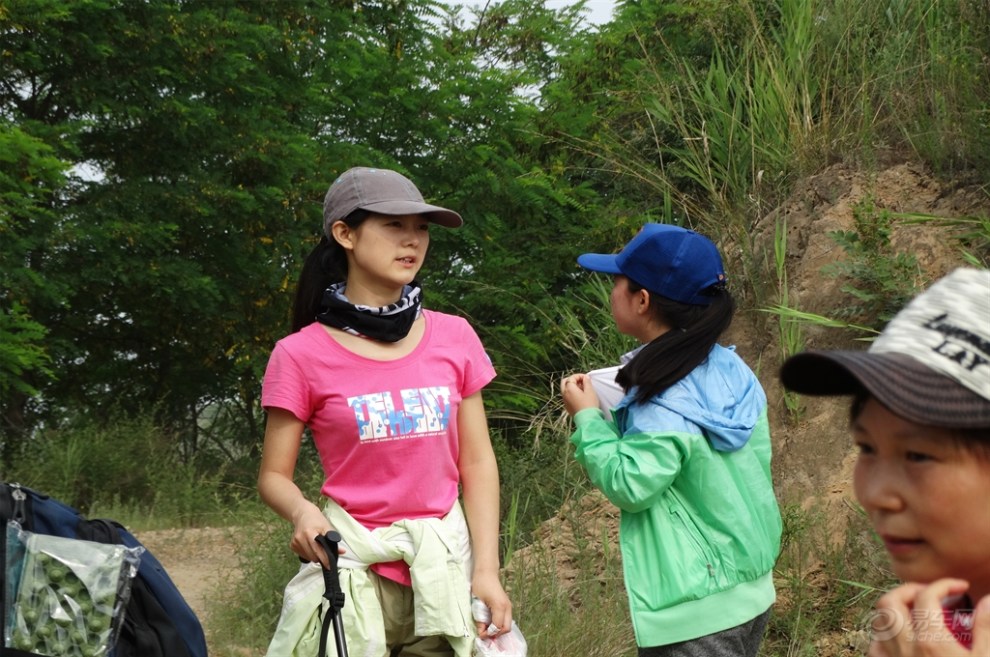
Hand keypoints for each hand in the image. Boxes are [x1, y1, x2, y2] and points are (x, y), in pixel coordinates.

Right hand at [289, 501, 340, 567]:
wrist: (303, 514)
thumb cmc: (317, 520)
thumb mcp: (327, 527)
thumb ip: (334, 540)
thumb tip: (341, 552)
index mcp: (309, 533)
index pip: (317, 551)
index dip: (324, 559)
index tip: (330, 566)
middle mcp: (300, 539)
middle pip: (312, 557)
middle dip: (321, 558)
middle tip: (326, 554)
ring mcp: (294, 543)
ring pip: (308, 558)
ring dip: (315, 556)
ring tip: (317, 547)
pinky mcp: (292, 546)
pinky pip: (303, 555)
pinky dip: (309, 554)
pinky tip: (310, 545)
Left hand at [471, 572, 511, 638]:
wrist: (487, 572)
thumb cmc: (481, 584)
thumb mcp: (477, 603)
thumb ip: (480, 619)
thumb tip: (481, 632)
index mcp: (500, 606)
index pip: (497, 627)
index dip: (489, 633)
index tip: (480, 634)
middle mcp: (507, 607)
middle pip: (506, 628)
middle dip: (496, 634)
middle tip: (485, 633)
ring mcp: (508, 606)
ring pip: (507, 625)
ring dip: (498, 629)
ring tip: (487, 628)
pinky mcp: (507, 605)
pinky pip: (506, 619)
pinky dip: (500, 624)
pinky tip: (490, 622)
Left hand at [560, 373, 598, 416]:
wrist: (587, 419)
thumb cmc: (589, 404)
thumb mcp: (590, 391)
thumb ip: (587, 382)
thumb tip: (585, 377)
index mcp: (569, 389)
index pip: (572, 378)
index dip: (579, 376)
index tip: (587, 378)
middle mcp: (564, 394)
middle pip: (565, 382)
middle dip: (573, 380)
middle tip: (582, 382)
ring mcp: (565, 401)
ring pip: (565, 389)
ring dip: (572, 386)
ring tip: (582, 389)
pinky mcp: (567, 406)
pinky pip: (567, 396)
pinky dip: (571, 393)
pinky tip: (580, 396)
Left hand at [868, 578, 989, 655]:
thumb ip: (985, 629)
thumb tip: (988, 600)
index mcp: (930, 641)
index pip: (925, 596)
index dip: (943, 584)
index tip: (960, 586)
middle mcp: (904, 647)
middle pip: (890, 601)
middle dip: (909, 590)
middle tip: (932, 593)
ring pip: (879, 621)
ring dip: (895, 610)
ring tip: (917, 611)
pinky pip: (876, 646)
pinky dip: (885, 635)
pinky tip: (904, 638)